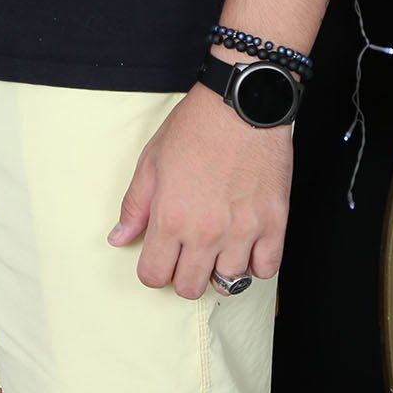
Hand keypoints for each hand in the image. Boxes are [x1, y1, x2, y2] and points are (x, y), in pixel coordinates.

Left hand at [107, 81, 291, 297]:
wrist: (240, 105)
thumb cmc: (194, 127)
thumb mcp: (151, 161)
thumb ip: (134, 206)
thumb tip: (118, 238)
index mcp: (170, 218)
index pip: (154, 276)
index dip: (152, 269)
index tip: (159, 256)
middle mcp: (206, 233)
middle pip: (190, 288)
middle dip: (183, 274)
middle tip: (186, 252)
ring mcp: (242, 232)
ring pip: (228, 283)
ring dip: (219, 269)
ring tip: (217, 246)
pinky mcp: (274, 225)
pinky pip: (265, 270)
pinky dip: (255, 263)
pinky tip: (245, 244)